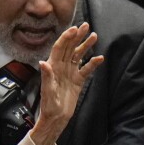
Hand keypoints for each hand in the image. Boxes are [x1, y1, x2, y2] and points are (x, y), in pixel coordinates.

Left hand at [31, 23, 103, 144]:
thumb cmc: (49, 107)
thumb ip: (46, 77)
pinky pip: (86, 69)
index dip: (67, 38)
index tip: (74, 29)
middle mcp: (61, 67)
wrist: (56, 118)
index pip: (60, 48)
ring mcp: (70, 73)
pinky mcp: (78, 81)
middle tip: (86, 25)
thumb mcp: (47, 92)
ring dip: (86, 46)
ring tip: (94, 36)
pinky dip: (93, 63)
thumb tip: (43, 62)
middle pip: (70, 48)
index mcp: (53, 67)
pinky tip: (100, 58)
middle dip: (78, 36)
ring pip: (79, 55)